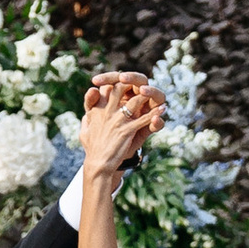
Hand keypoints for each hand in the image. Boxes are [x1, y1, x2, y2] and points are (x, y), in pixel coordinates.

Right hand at [77, 72, 162, 187]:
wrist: (97, 165)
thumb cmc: (92, 149)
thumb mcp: (85, 131)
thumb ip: (86, 121)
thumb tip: (86, 115)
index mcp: (97, 110)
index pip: (106, 88)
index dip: (116, 82)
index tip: (125, 82)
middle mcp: (107, 112)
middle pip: (120, 88)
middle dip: (132, 84)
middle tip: (142, 84)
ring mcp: (117, 120)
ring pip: (135, 101)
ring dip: (147, 96)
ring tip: (156, 94)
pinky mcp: (126, 131)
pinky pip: (143, 120)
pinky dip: (155, 114)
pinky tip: (163, 109)